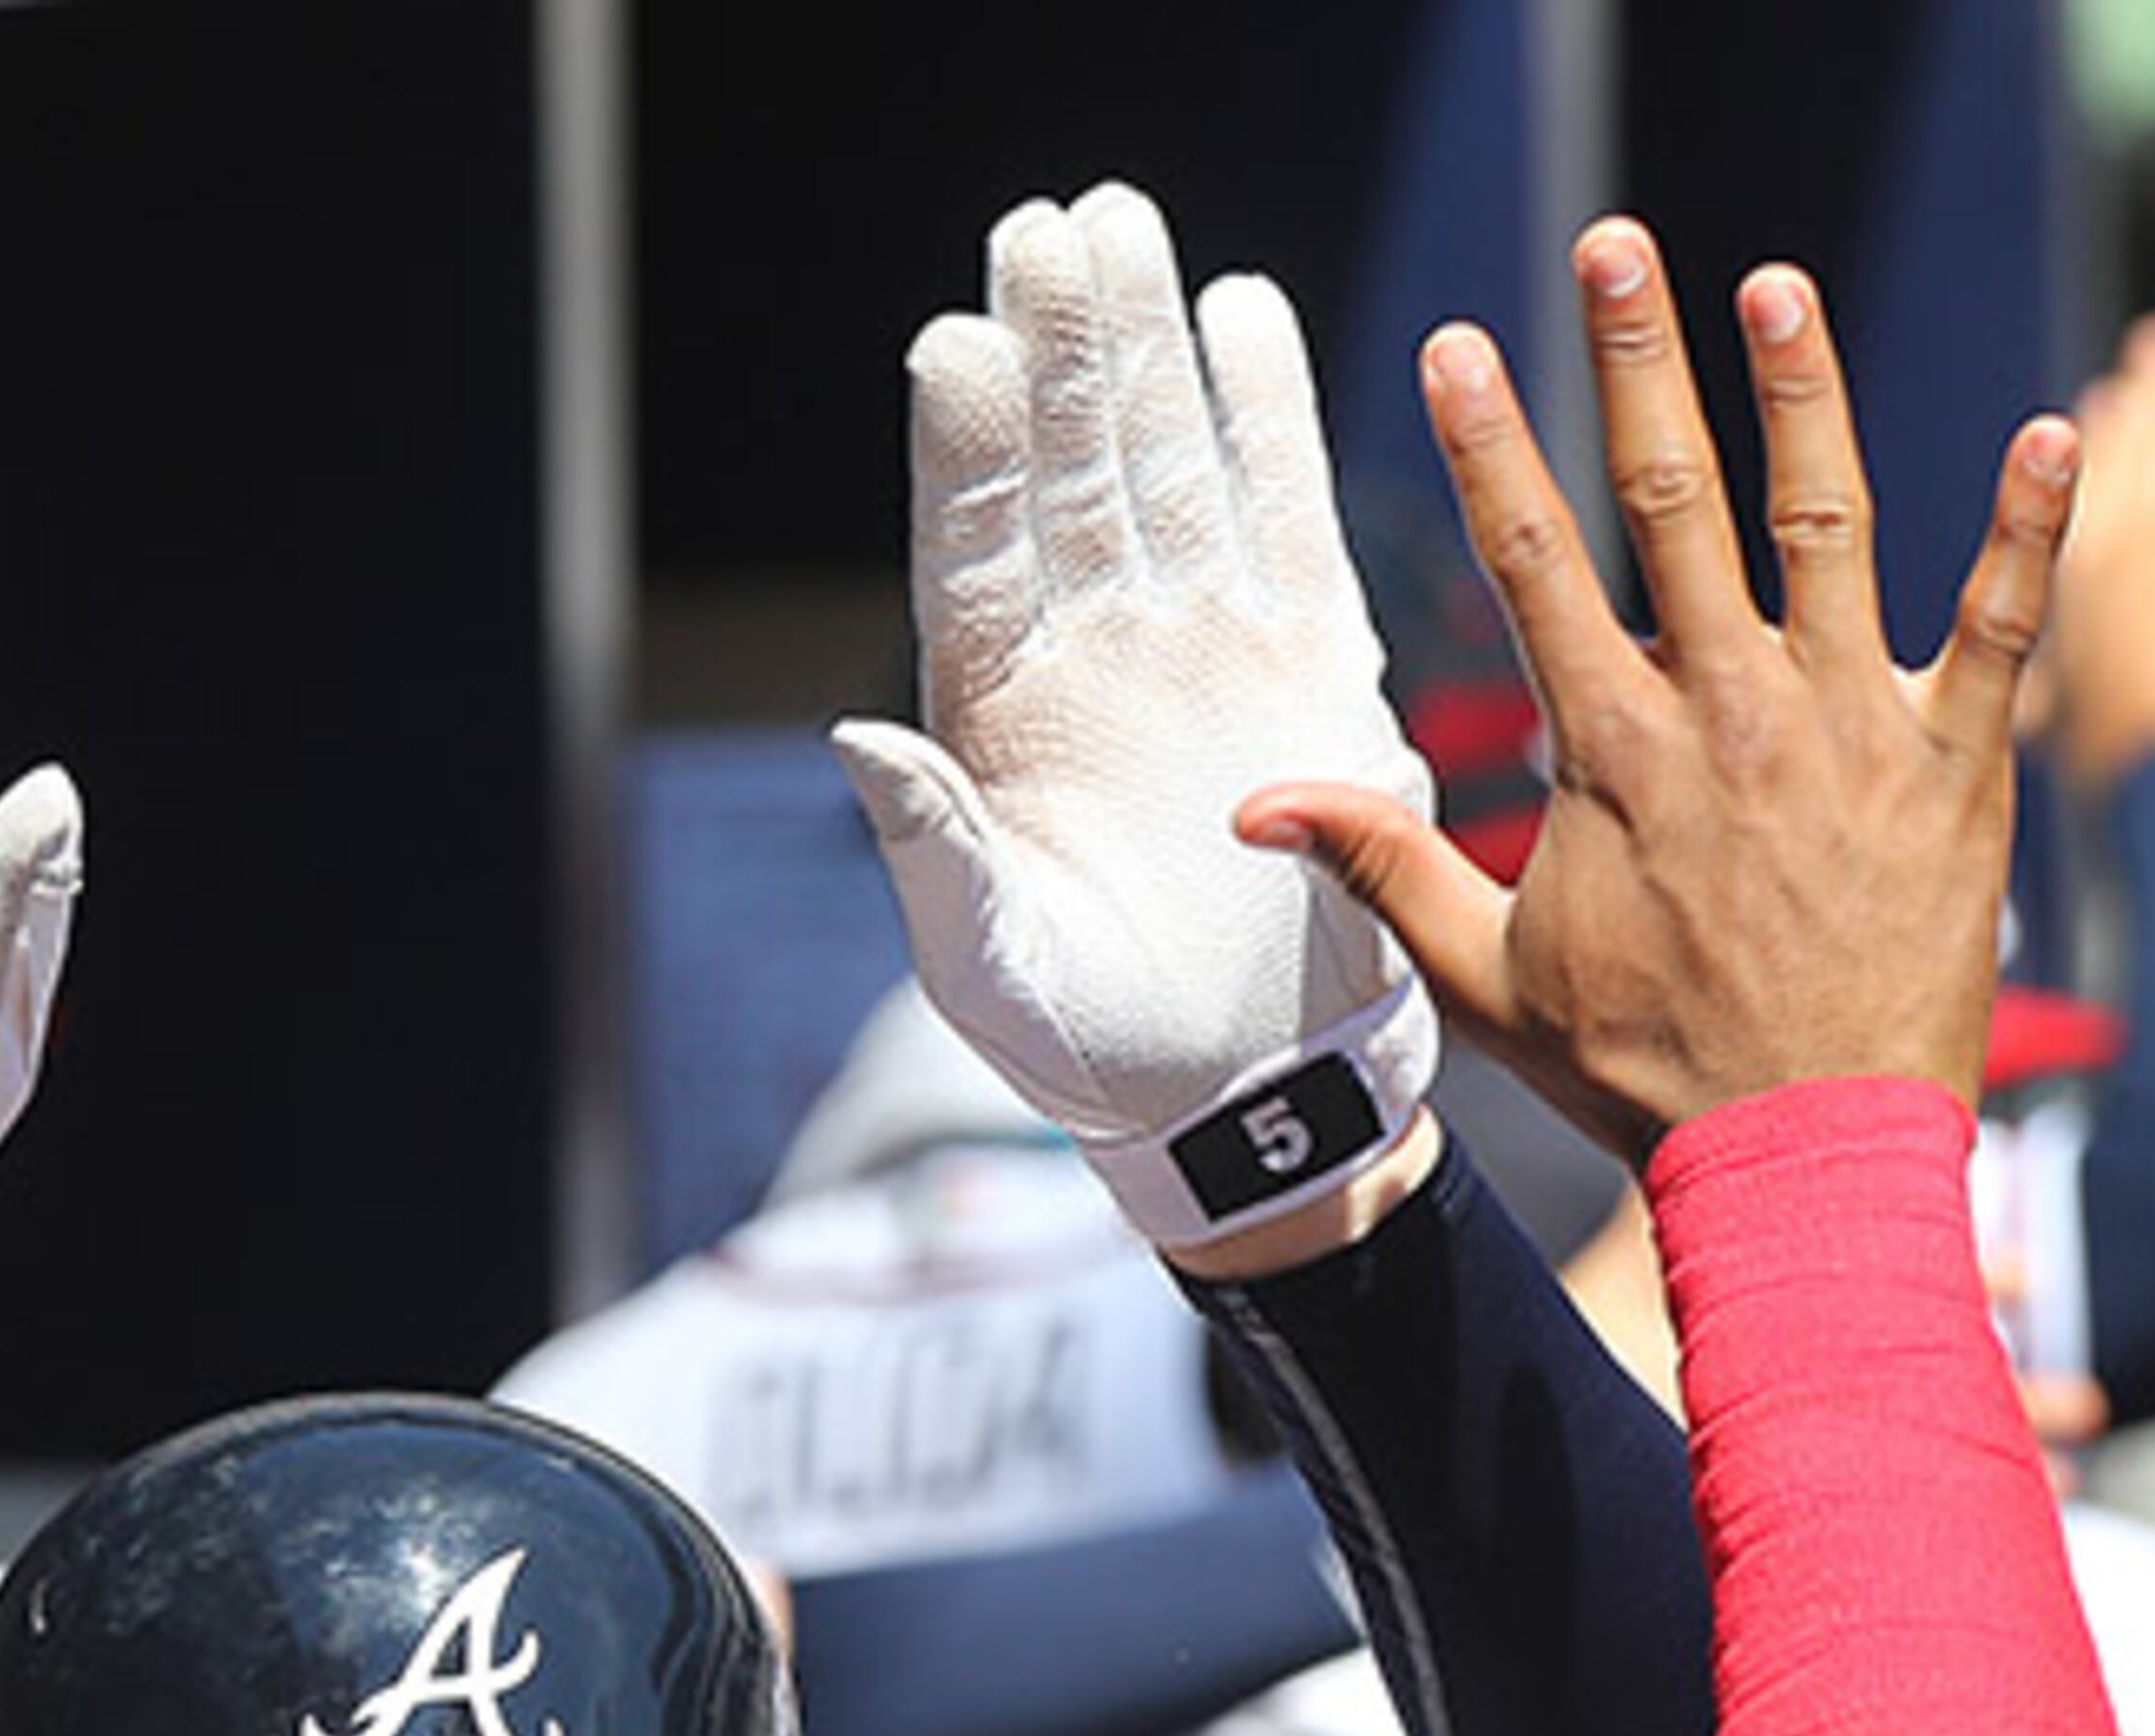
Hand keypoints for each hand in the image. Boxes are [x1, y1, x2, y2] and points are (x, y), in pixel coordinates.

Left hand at [831, 181, 1439, 1259]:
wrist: (1238, 1089)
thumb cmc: (1088, 1050)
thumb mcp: (991, 968)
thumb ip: (931, 856)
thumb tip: (855, 741)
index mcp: (994, 715)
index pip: (970, 552)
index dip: (963, 451)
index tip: (952, 345)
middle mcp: (1086, 652)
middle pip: (1063, 471)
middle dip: (1054, 351)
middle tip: (1045, 229)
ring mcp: (1191, 639)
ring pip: (1163, 460)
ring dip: (1145, 346)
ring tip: (1125, 227)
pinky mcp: (1298, 650)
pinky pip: (1279, 507)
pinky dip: (1267, 411)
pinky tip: (1242, 309)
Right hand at [1246, 224, 2074, 1165]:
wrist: (1797, 1154)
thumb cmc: (1641, 1073)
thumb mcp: (1487, 977)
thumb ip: (1384, 866)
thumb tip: (1259, 807)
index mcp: (1612, 753)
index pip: (1534, 564)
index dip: (1490, 446)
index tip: (1458, 348)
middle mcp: (1727, 712)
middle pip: (1669, 501)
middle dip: (1633, 362)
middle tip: (1613, 247)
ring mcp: (1846, 725)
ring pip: (1823, 522)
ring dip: (1801, 392)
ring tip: (1774, 289)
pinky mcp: (1953, 760)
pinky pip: (2000, 622)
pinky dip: (2027, 526)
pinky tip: (2049, 430)